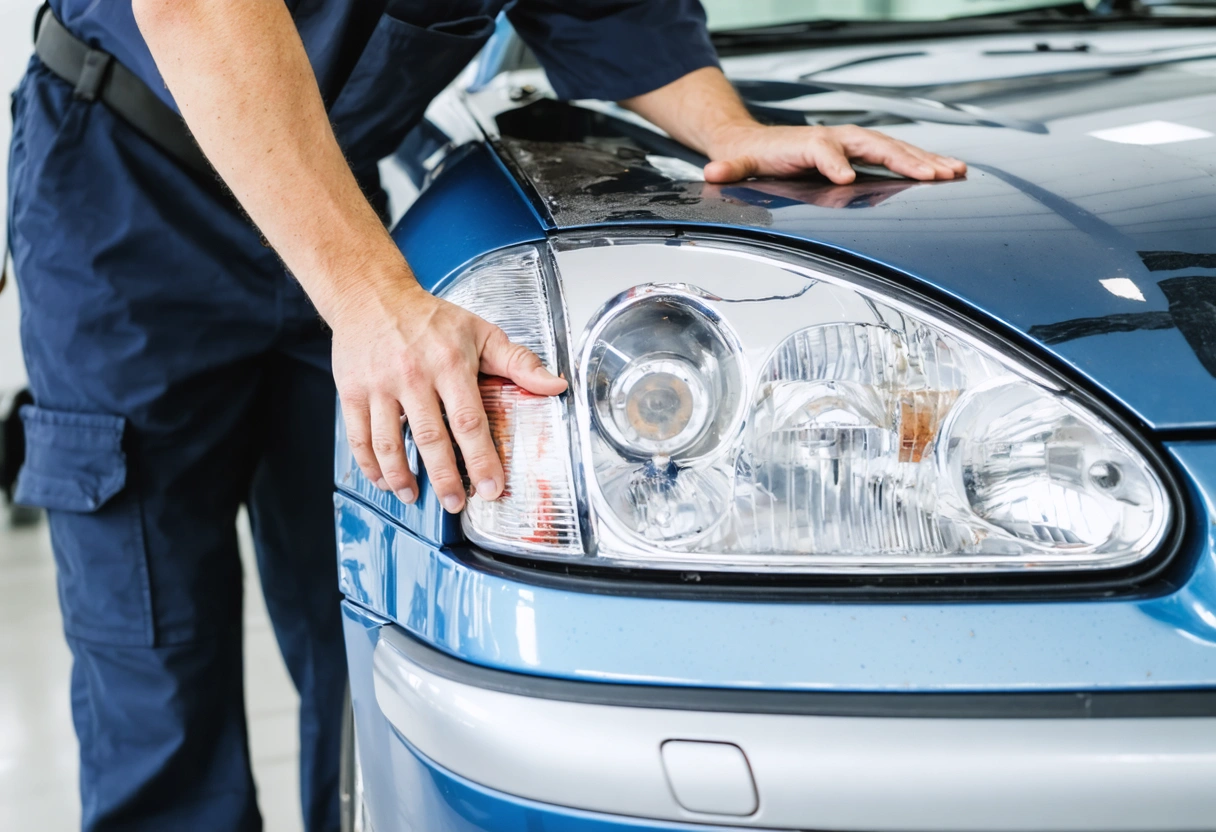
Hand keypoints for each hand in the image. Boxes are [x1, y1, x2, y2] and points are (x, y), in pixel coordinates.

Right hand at [332, 273, 566, 512]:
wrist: (371, 296)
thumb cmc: (429, 318)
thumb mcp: (481, 332)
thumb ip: (519, 362)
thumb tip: (555, 385)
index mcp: (449, 364)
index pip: (469, 421)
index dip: (482, 459)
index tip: (492, 487)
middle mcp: (412, 376)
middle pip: (430, 438)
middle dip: (445, 478)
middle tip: (456, 504)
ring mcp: (378, 385)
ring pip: (389, 442)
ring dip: (402, 476)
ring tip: (416, 497)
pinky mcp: (350, 391)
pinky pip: (358, 437)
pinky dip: (370, 465)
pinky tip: (384, 480)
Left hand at [704, 123, 965, 184]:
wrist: (754, 142)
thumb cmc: (751, 156)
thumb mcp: (736, 164)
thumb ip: (728, 170)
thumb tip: (713, 173)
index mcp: (809, 142)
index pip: (825, 149)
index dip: (834, 162)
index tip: (845, 177)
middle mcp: (837, 138)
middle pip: (875, 145)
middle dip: (904, 160)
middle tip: (933, 175)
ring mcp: (854, 143)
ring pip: (895, 149)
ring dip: (926, 161)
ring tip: (955, 172)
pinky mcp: (863, 153)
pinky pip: (898, 157)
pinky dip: (924, 164)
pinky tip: (951, 173)